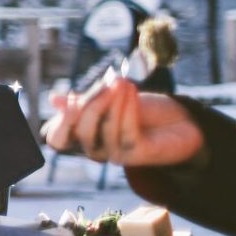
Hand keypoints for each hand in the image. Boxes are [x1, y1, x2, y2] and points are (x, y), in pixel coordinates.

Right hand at [41, 72, 203, 166]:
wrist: (181, 121)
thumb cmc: (144, 111)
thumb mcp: (111, 100)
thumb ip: (85, 101)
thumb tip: (54, 99)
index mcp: (84, 135)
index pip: (58, 139)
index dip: (60, 121)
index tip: (71, 97)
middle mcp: (96, 149)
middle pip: (81, 132)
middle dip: (92, 104)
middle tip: (109, 80)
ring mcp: (116, 155)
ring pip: (105, 130)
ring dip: (114, 101)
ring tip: (124, 81)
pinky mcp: (138, 155)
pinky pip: (127, 132)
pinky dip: (127, 108)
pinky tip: (131, 90)